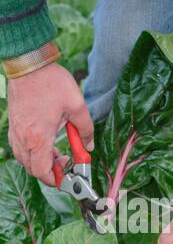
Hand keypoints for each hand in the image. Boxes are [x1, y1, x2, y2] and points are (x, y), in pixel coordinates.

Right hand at [8, 62, 93, 185]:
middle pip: (33, 169)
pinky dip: (32, 152)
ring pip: (25, 159)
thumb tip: (88, 146)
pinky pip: (20, 148)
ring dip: (41, 162)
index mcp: (39, 138)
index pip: (42, 172)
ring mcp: (16, 132)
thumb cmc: (51, 83)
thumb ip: (86, 129)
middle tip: (65, 163)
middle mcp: (23, 138)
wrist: (29, 63)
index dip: (54, 180)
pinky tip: (44, 143)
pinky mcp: (14, 124)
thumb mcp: (77, 106)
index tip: (66, 179)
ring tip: (57, 153)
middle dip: (50, 172)